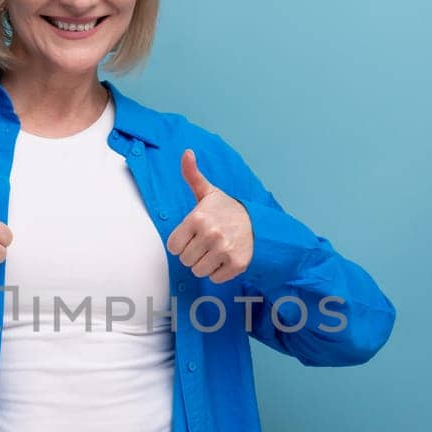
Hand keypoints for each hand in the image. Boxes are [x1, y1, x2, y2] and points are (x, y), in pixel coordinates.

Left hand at [165, 149, 253, 283]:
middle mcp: (211, 234)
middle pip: (185, 260)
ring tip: (214, 251)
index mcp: (198, 218)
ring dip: (204, 264)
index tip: (192, 235)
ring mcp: (225, 250)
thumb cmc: (226, 209)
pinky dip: (218, 272)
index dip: (181, 243)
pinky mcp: (237, 264)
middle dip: (193, 254)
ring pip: (198, 271)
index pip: (173, 246)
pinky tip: (225, 258)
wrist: (258, 223)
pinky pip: (215, 279)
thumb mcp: (208, 192)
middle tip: (205, 243)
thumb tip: (187, 152)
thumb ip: (192, 175)